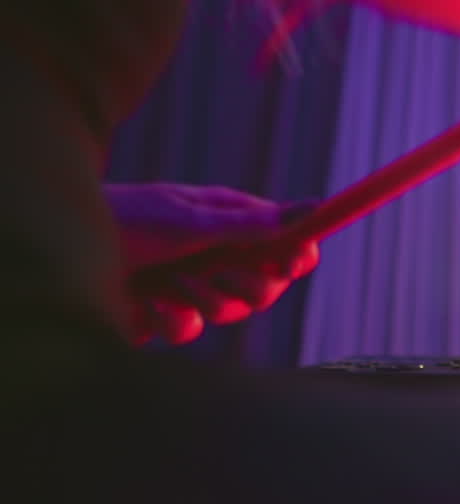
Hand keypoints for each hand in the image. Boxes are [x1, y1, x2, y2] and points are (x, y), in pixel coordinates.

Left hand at [105, 183, 318, 345]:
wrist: (69, 255)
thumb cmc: (129, 222)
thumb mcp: (195, 220)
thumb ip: (254, 224)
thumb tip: (311, 208)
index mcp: (230, 221)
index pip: (284, 240)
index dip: (296, 254)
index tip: (295, 263)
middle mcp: (218, 253)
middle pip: (269, 282)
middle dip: (248, 284)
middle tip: (222, 274)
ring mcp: (195, 286)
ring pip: (234, 309)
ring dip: (205, 298)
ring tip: (172, 281)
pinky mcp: (169, 315)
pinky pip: (192, 330)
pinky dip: (172, 318)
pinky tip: (149, 302)